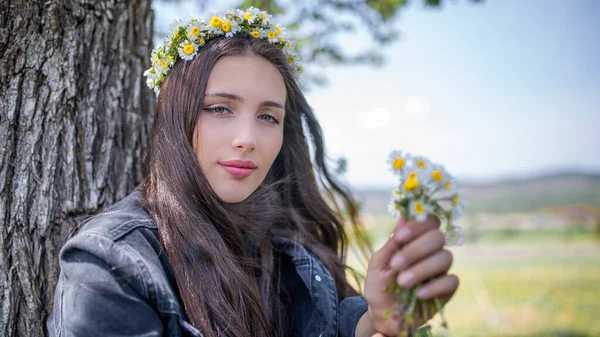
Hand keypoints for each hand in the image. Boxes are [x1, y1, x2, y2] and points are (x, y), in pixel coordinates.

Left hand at [361, 215, 458, 335]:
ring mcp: (441, 270)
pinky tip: (418, 294)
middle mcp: (431, 251)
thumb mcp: (378, 263)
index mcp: (415, 240)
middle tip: (396, 265)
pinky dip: (434, 286)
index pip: (428, 221)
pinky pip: (452, 281)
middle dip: (416, 250)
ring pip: (446, 257)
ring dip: (422, 269)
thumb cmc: (379, 285)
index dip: (418, 225)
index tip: (400, 237)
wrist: (382, 315)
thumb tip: (404, 217)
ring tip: (402, 282)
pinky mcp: (447, 289)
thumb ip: (392, 243)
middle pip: (438, 237)